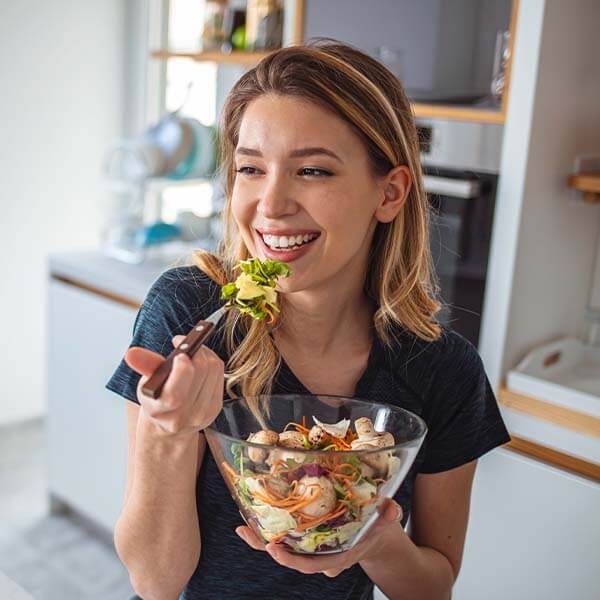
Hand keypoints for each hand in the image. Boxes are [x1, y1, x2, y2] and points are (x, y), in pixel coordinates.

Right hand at [125, 335, 223, 438]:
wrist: (168, 426)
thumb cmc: (156, 399)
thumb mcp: (146, 384)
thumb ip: (143, 366)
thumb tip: (131, 353)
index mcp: (159, 411)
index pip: (175, 394)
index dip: (181, 370)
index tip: (180, 354)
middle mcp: (182, 417)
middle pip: (200, 373)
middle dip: (194, 352)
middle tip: (183, 343)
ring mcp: (202, 414)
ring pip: (213, 369)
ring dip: (204, 353)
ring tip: (191, 350)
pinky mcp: (215, 407)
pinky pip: (219, 373)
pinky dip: (211, 360)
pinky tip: (201, 359)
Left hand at [235, 498, 402, 577]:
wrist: (375, 532)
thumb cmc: (378, 527)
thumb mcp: (385, 521)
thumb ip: (388, 516)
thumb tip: (391, 509)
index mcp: (338, 556)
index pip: (312, 565)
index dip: (292, 560)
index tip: (275, 550)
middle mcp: (321, 555)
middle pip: (290, 557)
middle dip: (266, 548)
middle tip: (247, 534)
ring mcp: (311, 547)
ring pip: (283, 548)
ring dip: (260, 538)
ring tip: (241, 527)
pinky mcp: (306, 536)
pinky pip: (285, 535)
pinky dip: (268, 527)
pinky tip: (252, 517)